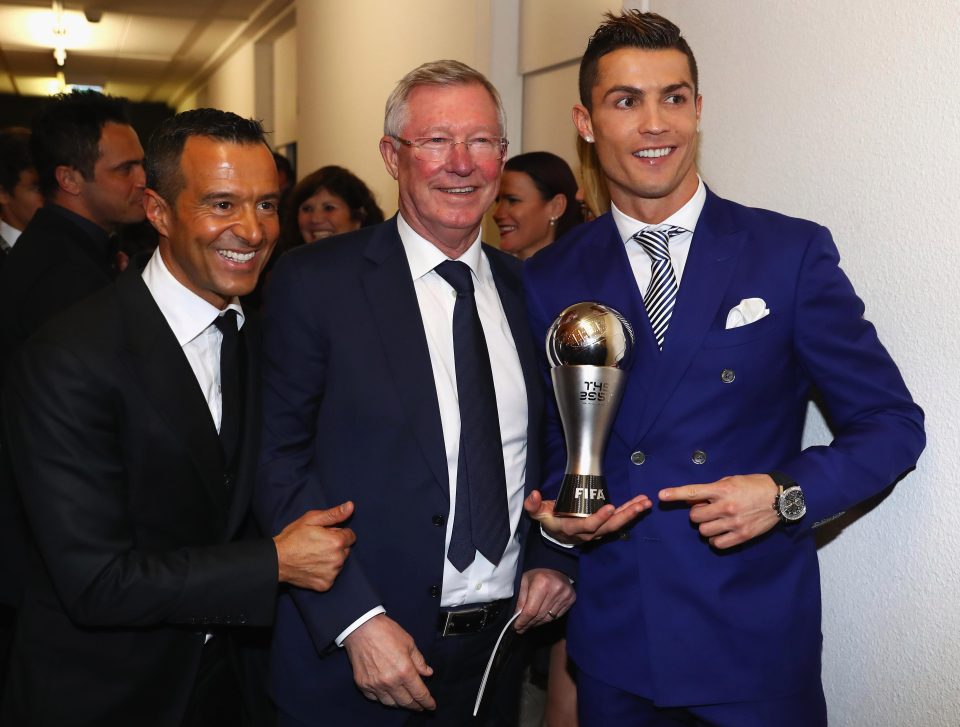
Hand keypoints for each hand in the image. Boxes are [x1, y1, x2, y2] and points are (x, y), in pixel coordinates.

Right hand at [273, 502, 355, 590]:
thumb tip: (351, 506)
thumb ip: (334, 514)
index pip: (351, 536)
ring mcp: (332, 573)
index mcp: (337, 541)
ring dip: (331, 559)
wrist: (276, 560)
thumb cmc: (292, 537)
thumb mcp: (312, 519)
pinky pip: (332, 575)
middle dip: (336, 546)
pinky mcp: (325, 584)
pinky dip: (325, 572)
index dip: (338, 533)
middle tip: (318, 544)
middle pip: (346, 550)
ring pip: (339, 563)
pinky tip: (313, 566)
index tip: (325, 534)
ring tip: (314, 555)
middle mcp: (338, 559)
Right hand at [343, 615, 434, 710]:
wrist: (361, 628)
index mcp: (404, 670)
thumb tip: (428, 673)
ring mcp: (375, 685)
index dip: (427, 702)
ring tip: (405, 700)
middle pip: (406, 702)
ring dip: (400, 703)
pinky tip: (388, 694)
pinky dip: (384, 698)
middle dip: (416, 706)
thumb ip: (419, 661)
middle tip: (420, 705)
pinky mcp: (363, 685)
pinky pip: (376, 698)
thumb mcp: (409, 643)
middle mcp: (390, 681)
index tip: (431, 706)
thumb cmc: (386, 632)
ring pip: (391, 703)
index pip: (419, 693)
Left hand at [513, 568, 575, 632]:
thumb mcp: (524, 581)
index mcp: (542, 583)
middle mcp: (555, 590)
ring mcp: (565, 595)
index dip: (523, 621)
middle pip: (539, 616)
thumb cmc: (537, 574)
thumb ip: (520, 600)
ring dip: (537, 623)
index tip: (516, 627)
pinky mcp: (571, 599)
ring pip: (548, 618)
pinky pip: (557, 616)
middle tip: (521, 628)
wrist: (556, 567)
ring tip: (530, 624)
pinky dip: (547, 619)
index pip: (531, 610)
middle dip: (528, 624)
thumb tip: (517, 617)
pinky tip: (540, 618)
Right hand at [523, 490, 651, 544]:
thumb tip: (533, 494)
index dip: (599, 518)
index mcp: (572, 528)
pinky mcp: (603, 528)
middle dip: (626, 515)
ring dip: (632, 513)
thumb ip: (533, 505)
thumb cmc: (548, 519)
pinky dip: (630, 513)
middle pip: (609, 527)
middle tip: (640, 504)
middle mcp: (587, 533)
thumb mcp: (537, 513)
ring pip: (617, 525)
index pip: (587, 525)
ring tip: (645, 503)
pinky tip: (640, 504)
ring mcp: (597, 532)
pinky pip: (618, 522)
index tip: (610, 506)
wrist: (555, 533)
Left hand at [659, 474, 779, 548]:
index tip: (661, 496)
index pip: (694, 492)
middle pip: (695, 517)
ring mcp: (734, 522)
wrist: (780, 498)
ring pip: (704, 531)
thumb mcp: (731, 480)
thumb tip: (693, 500)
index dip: (675, 494)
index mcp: (723, 489)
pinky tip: (721, 532)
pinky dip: (715, 539)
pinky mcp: (742, 535)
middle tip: (707, 510)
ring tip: (716, 520)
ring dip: (706, 526)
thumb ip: (711, 490)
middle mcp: (726, 506)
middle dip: (697, 514)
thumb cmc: (753, 486)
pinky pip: (717, 543)